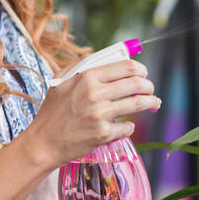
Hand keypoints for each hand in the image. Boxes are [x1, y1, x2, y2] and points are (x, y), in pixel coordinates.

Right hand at [20, 58, 160, 170]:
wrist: (43, 142)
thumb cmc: (52, 111)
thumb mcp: (60, 81)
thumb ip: (81, 66)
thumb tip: (105, 56)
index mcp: (86, 77)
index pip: (126, 67)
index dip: (140, 70)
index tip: (143, 74)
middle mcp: (94, 94)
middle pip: (137, 84)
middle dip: (149, 86)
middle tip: (150, 90)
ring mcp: (100, 115)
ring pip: (137, 104)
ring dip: (151, 102)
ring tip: (155, 103)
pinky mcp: (103, 134)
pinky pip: (127, 126)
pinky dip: (129, 125)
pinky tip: (126, 125)